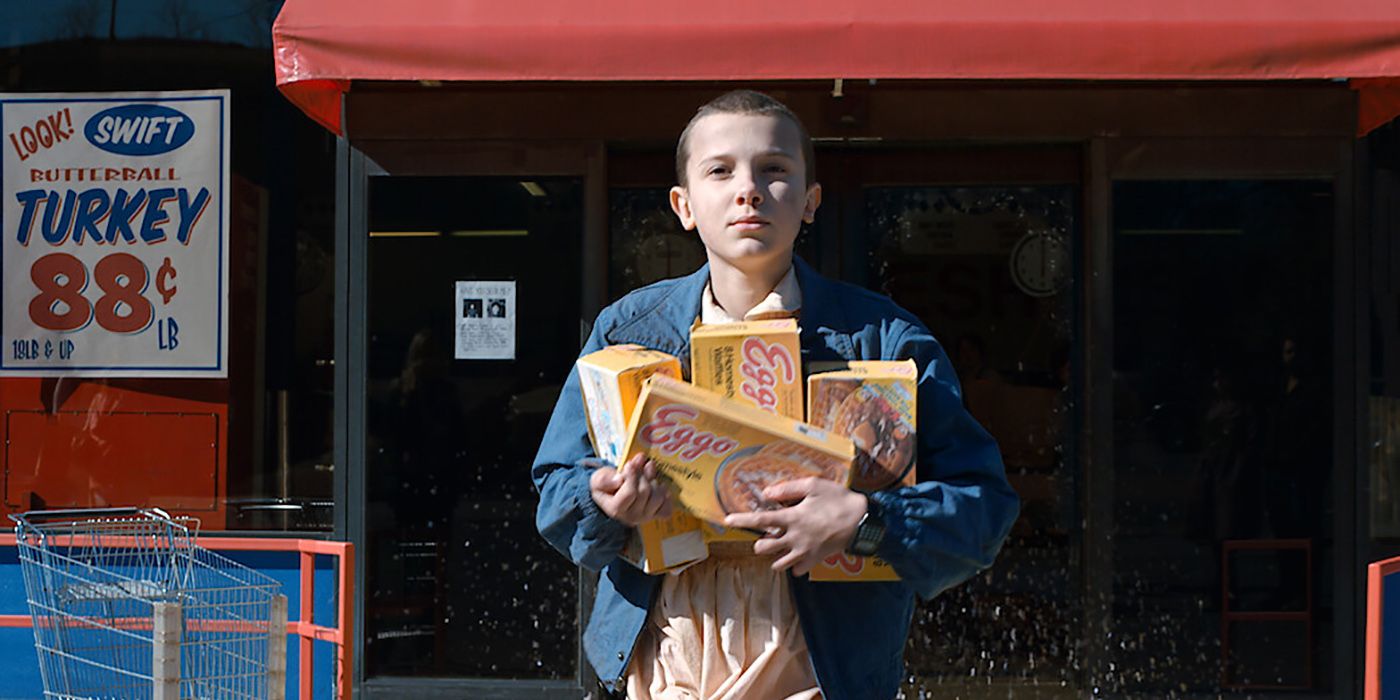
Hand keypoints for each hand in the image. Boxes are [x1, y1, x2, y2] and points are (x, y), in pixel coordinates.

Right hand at [589, 453, 673, 526]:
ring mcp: (645, 517)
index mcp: (615, 509)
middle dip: (643, 475)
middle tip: (640, 464)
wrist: (612, 496)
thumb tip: (618, 480)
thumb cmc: (605, 487)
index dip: (631, 476)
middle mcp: (631, 516)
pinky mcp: (656, 515)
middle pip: (644, 492)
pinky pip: (667, 508)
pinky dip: (665, 496)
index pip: (630, 493)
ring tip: (648, 473)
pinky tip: (658, 486)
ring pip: (658, 497)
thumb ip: (604, 479)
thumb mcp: (597, 480)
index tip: (628, 464)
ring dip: (654, 482)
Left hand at [722, 477, 867, 575]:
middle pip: (764, 548)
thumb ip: (787, 489)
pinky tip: (797, 554)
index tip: (727, 521)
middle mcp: (795, 538)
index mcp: (793, 518)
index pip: (760, 521)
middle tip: (767, 535)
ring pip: (778, 563)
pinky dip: (793, 565)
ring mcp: (804, 552)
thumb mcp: (813, 486)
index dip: (742, 520)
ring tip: (781, 545)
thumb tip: (766, 493)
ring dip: (775, 555)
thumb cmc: (837, 499)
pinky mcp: (815, 561)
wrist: (861, 520)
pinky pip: (797, 570)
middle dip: (760, 543)